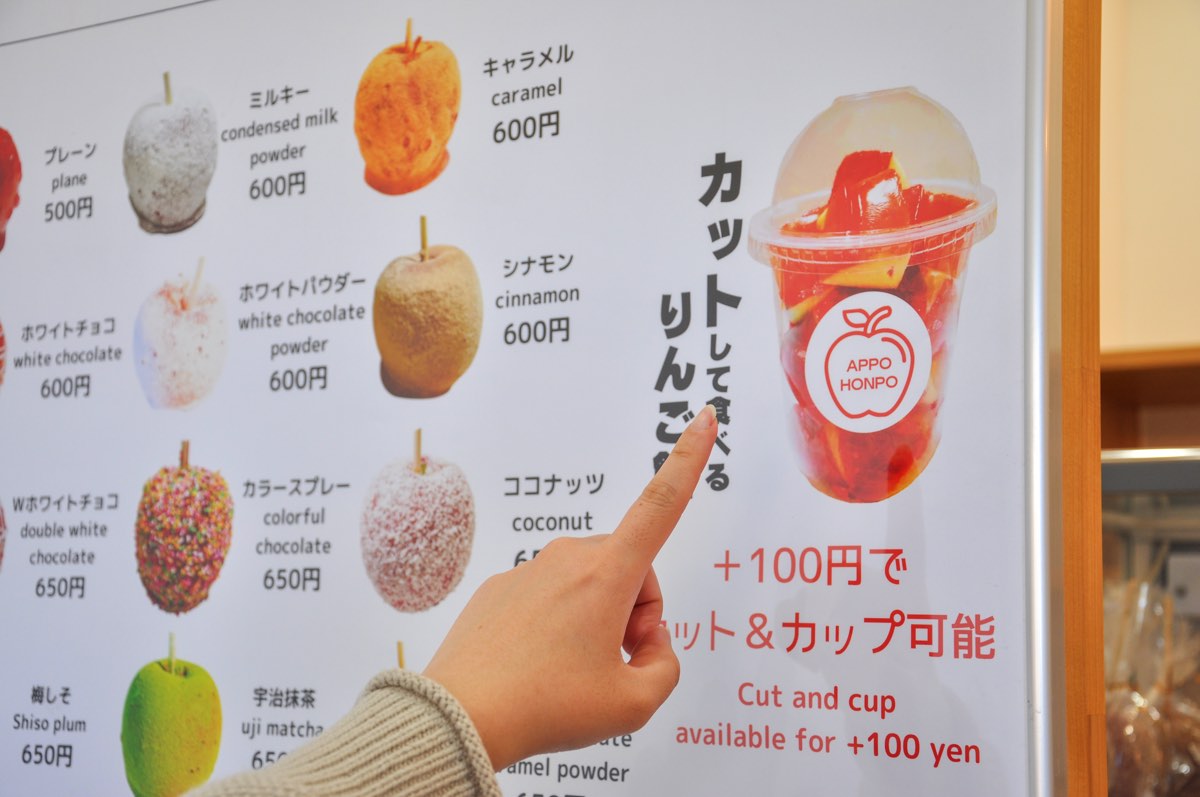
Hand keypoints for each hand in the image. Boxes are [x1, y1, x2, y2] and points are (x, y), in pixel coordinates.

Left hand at [423, 405, 717, 769]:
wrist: (460, 718)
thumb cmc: (546, 707)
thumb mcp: (633, 705)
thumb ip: (665, 669)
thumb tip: (652, 645)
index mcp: (607, 575)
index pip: (661, 505)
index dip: (689, 460)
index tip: (704, 418)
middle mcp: (568, 559)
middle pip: (630, 570)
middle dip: (635, 611)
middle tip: (617, 664)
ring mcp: (530, 570)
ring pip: (590, 585)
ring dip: (597, 620)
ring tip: (573, 673)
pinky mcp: (501, 588)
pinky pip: (549, 597)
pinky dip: (558, 626)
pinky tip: (538, 666)